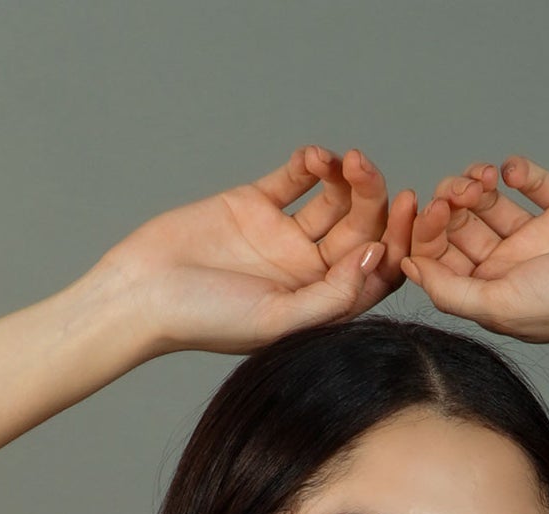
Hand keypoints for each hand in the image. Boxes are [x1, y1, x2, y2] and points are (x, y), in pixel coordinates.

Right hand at [87, 145, 415, 357]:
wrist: (142, 293)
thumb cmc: (205, 321)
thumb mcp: (276, 321)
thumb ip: (330, 297)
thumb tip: (376, 258)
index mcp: (320, 306)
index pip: (375, 272)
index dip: (397, 241)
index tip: (406, 210)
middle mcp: (307, 273)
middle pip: (360, 230)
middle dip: (373, 199)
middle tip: (368, 170)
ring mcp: (282, 237)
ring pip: (334, 200)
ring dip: (347, 177)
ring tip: (342, 160)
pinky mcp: (255, 206)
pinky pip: (294, 179)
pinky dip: (310, 163)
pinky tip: (314, 156)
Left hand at [403, 155, 548, 342]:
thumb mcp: (501, 304)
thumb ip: (450, 291)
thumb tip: (408, 270)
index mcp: (495, 296)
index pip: (443, 261)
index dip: (429, 234)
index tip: (432, 211)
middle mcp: (515, 268)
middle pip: (463, 229)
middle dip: (452, 205)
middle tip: (457, 191)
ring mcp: (543, 237)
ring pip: (493, 203)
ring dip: (479, 184)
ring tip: (484, 178)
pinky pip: (537, 183)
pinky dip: (521, 171)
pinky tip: (514, 170)